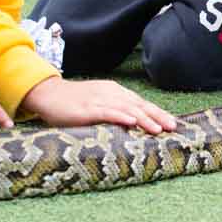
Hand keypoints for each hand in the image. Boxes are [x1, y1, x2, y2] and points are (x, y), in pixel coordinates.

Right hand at [20, 77, 176, 133]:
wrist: (48, 94)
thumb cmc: (74, 103)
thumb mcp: (99, 104)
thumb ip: (114, 111)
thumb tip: (133, 123)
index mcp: (116, 92)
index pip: (141, 103)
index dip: (158, 112)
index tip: (173, 123)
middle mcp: (111, 93)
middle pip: (139, 105)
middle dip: (157, 116)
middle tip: (173, 127)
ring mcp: (99, 100)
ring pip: (127, 109)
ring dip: (144, 118)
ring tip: (158, 129)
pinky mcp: (86, 109)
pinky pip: (106, 112)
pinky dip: (120, 116)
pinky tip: (131, 121)